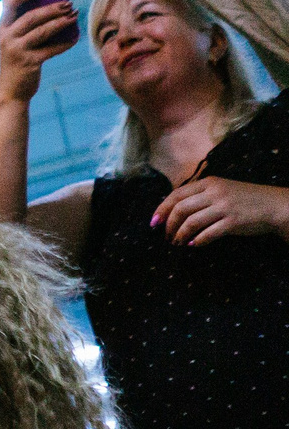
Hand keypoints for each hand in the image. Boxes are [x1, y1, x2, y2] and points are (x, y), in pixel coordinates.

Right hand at [0, 0, 76, 101]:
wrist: (11, 91)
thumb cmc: (17, 63)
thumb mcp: (15, 43)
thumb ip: (26, 29)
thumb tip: (55, 11)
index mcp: (3, 30)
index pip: (8, 5)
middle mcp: (7, 38)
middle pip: (31, 17)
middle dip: (52, 8)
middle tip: (68, 3)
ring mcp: (18, 50)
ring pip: (43, 31)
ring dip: (61, 22)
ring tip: (74, 16)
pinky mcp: (30, 63)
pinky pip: (52, 49)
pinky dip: (66, 43)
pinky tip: (76, 37)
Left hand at [152, 175, 288, 245]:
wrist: (274, 205)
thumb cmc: (246, 199)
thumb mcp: (222, 189)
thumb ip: (201, 195)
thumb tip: (174, 210)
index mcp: (209, 183)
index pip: (176, 195)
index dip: (161, 209)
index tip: (153, 222)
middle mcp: (214, 192)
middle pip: (180, 209)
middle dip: (168, 225)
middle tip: (165, 237)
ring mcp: (224, 207)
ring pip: (191, 222)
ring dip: (180, 235)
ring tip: (177, 243)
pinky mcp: (233, 222)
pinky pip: (208, 233)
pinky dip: (197, 240)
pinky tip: (193, 245)